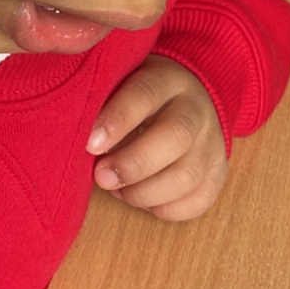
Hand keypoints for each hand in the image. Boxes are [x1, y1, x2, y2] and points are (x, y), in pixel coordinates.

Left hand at [87, 56, 226, 220]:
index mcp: (167, 80)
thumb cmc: (138, 97)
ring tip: (118, 191)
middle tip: (102, 178)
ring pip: (188, 175)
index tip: (90, 144)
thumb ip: (100, 103)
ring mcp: (212, 142)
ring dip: (145, 193)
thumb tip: (70, 138)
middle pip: (175, 137)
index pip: (145, 94)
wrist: (191, 98)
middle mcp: (196, 109)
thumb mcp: (121, 83)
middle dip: (134, 164)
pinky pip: (198, 200)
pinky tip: (143, 200)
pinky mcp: (219, 172)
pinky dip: (166, 208)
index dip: (118, 120)